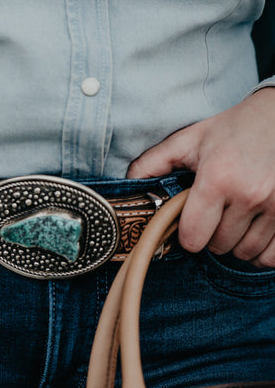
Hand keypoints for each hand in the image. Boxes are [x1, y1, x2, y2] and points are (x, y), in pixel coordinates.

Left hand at [127, 87, 274, 266]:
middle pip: (218, 247)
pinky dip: (261, 253)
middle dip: (212, 235)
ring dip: (237, 243)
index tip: (191, 222)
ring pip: (245, 253)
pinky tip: (254, 233)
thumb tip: (126, 184)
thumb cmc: (233, 129)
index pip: (193, 238)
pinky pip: (271, 257)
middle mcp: (249, 194)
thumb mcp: (190, 140)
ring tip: (236, 218)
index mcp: (217, 178)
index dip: (187, 234)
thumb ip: (154, 163)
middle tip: (216, 213)